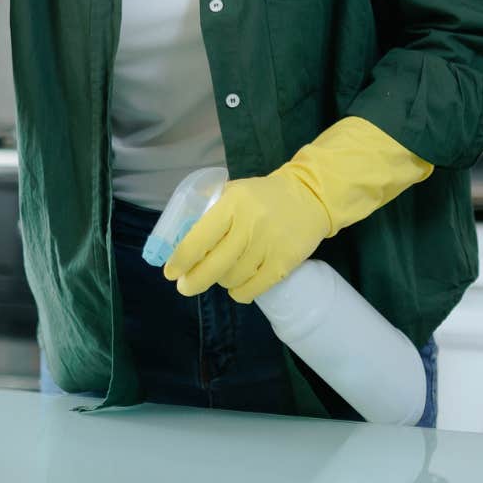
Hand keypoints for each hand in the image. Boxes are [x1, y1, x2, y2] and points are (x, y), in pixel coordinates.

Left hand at [162, 167, 331, 303]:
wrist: (311, 196)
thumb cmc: (264, 195)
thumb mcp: (235, 190)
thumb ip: (209, 206)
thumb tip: (179, 233)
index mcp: (232, 204)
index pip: (198, 239)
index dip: (181, 261)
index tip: (171, 272)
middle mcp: (249, 225)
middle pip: (213, 266)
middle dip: (194, 281)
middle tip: (185, 287)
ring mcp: (268, 246)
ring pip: (231, 279)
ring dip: (221, 281)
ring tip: (222, 274)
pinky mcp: (284, 263)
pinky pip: (252, 289)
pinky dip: (239, 292)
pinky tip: (238, 285)